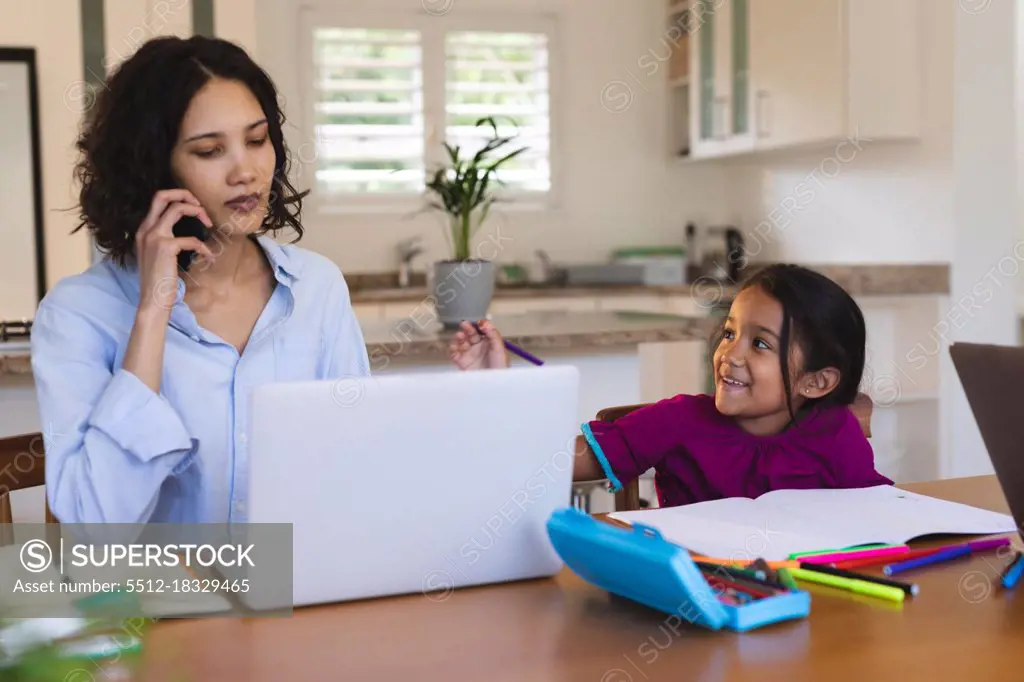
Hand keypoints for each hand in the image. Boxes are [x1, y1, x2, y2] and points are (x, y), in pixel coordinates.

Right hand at [134, 189, 215, 313]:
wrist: (153, 300)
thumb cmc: (160, 280)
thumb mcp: (158, 255)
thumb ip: (166, 239)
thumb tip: (186, 231)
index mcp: (144, 230)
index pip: (158, 200)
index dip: (178, 197)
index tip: (195, 207)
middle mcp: (145, 229)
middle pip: (162, 195)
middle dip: (185, 194)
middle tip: (201, 207)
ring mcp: (153, 236)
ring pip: (177, 208)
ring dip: (198, 212)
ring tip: (209, 225)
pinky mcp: (165, 247)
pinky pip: (192, 239)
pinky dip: (204, 247)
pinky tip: (209, 257)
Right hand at [449, 320, 508, 369]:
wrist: (493, 386)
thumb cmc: (500, 368)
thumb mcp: (499, 349)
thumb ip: (493, 334)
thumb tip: (484, 322)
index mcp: (489, 343)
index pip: (481, 330)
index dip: (477, 325)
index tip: (475, 322)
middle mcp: (479, 347)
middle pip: (470, 334)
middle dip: (467, 329)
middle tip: (464, 325)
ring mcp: (469, 355)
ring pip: (460, 342)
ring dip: (458, 337)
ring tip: (459, 336)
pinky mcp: (462, 363)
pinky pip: (454, 353)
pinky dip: (452, 348)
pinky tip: (454, 346)